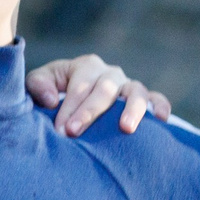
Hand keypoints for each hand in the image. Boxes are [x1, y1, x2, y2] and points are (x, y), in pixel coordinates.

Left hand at [28, 53, 172, 135]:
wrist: (72, 100)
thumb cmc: (54, 93)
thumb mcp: (40, 84)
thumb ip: (38, 85)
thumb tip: (51, 100)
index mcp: (86, 66)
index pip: (79, 86)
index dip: (69, 107)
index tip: (61, 130)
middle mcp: (110, 74)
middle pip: (104, 89)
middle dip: (89, 111)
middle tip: (75, 132)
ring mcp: (129, 86)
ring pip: (135, 92)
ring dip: (131, 109)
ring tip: (125, 128)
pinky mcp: (144, 99)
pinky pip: (157, 99)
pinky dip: (161, 107)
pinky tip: (161, 121)